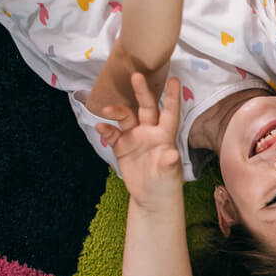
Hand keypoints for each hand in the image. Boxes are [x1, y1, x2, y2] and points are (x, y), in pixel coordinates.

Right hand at [96, 72, 182, 203]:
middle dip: (141, 92)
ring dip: (117, 111)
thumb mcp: (169, 176)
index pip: (170, 113)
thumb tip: (172, 155)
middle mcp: (150, 132)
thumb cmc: (166, 185)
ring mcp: (134, 138)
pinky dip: (106, 129)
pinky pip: (112, 134)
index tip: (174, 79)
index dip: (172, 97)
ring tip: (106, 110)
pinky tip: (100, 126)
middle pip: (146, 107)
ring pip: (126, 117)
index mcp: (165, 136)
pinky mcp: (121, 147)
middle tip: (136, 75)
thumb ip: (169, 164)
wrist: (151, 199)